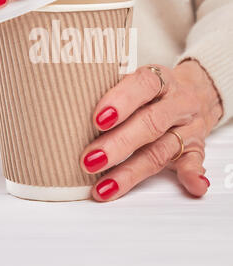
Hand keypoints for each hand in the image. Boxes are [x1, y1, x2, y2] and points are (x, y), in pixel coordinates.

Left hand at [81, 60, 222, 201]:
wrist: (197, 91)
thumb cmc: (153, 91)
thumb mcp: (135, 81)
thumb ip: (110, 94)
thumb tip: (69, 113)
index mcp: (160, 79)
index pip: (143, 85)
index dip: (120, 101)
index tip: (97, 119)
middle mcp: (177, 101)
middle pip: (150, 123)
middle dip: (118, 144)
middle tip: (90, 160)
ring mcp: (188, 126)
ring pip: (160, 150)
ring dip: (131, 171)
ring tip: (105, 186)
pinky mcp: (196, 147)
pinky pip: (194, 162)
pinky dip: (192, 175)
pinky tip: (192, 186)